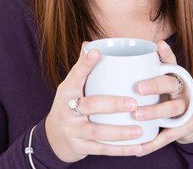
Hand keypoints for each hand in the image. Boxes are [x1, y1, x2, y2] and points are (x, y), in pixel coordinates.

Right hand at [45, 44, 144, 162]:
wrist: (53, 138)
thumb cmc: (68, 106)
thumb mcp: (70, 88)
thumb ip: (82, 69)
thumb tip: (90, 43)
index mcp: (66, 92)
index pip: (75, 76)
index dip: (85, 65)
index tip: (97, 53)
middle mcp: (67, 111)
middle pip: (90, 106)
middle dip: (112, 105)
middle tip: (133, 103)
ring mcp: (72, 131)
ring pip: (98, 132)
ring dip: (120, 132)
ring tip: (139, 129)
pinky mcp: (80, 147)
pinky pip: (102, 149)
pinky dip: (121, 150)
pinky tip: (138, 147)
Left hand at [133, 40, 192, 155]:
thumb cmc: (167, 96)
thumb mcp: (160, 80)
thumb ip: (141, 68)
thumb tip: (97, 47)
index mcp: (174, 76)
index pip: (171, 62)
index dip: (166, 54)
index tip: (158, 46)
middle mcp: (182, 89)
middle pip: (170, 84)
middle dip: (155, 85)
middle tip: (138, 88)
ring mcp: (186, 108)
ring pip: (171, 109)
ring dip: (154, 112)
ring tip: (137, 116)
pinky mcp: (185, 127)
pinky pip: (170, 135)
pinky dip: (154, 142)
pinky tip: (139, 148)